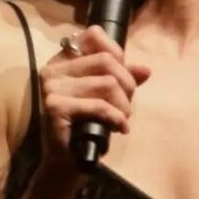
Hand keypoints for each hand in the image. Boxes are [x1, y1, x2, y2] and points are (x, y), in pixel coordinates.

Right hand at [38, 25, 150, 165]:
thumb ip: (123, 79)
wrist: (65, 163)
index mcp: (62, 61)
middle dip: (127, 85)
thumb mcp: (107, 98)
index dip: (117, 52)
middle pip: (106, 61)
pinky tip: (119, 128)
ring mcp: (52, 88)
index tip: (123, 77)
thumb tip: (146, 69)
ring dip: (124, 105)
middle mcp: (53, 70)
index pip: (93, 35)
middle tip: (127, 106)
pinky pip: (99, 105)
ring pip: (106, 83)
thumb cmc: (85, 127)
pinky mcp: (55, 107)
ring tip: (122, 119)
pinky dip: (116, 118)